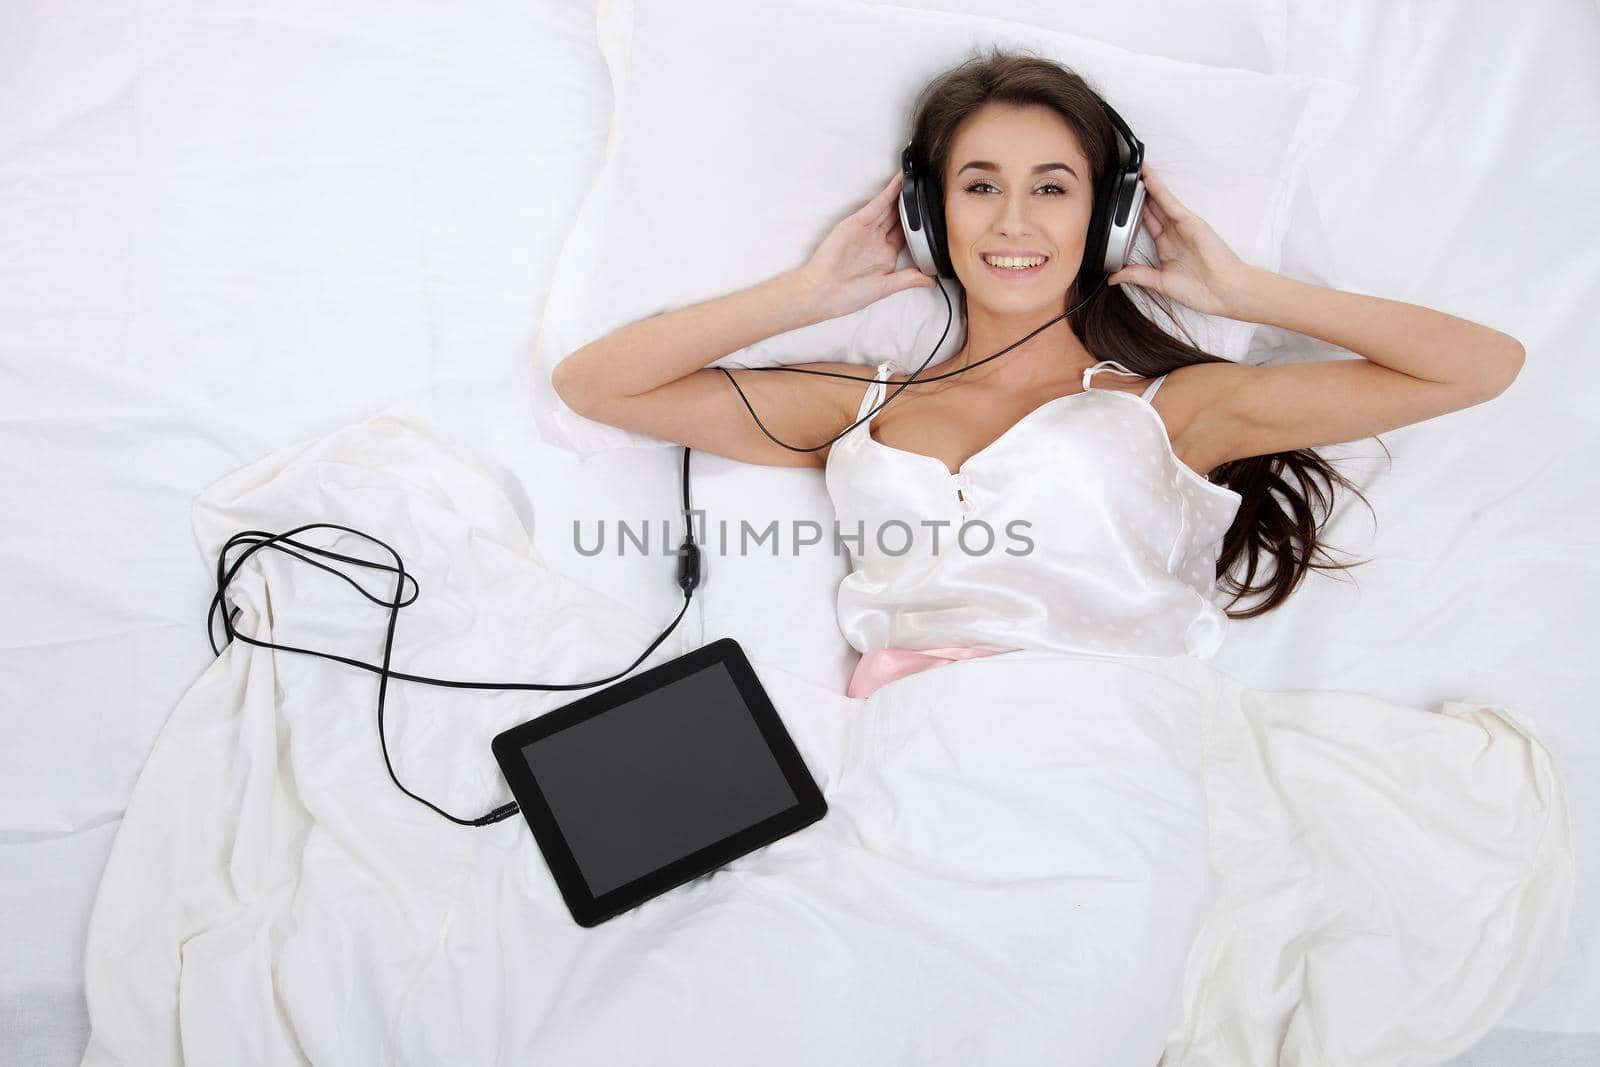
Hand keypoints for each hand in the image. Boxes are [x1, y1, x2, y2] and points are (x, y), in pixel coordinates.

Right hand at [794, 171, 939, 320]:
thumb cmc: (848, 294)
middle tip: (929, 186)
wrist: (821, 292)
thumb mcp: (885, 288)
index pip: (908, 234)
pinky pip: (877, 204)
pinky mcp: (857, 222)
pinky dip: (889, 192)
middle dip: (914, 203)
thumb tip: (933, 280)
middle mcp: (878, 239)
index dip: (921, 223)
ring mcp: (867, 229)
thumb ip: (909, 279)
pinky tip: (901, 181)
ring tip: (919, 176)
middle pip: (900, 217)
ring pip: (890, 206)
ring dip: (904, 192)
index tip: (936, 211)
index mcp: (886, 255)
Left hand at [1108, 163, 1256, 318]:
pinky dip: (1159, 190)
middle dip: (1138, 194)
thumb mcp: (1160, 283)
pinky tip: (1148, 177)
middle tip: (1123, 176)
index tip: (1118, 201)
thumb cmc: (1201, 289)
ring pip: (1160, 201)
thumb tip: (1112, 277)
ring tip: (1133, 168)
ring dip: (1147, 184)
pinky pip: (1171, 203)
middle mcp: (1173, 233)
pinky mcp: (1190, 222)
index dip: (1132, 211)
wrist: (1225, 292)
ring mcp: (1182, 226)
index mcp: (1166, 247)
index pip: (1146, 224)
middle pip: (1151, 208)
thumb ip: (1137, 275)